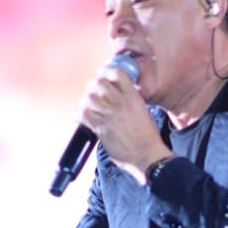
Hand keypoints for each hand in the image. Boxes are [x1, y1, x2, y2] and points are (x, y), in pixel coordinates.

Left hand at [78, 63, 169, 185]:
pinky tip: (82, 117)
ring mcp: (111, 116)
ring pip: (89, 97)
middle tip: (93, 93)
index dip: (106, 71)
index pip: (117, 73)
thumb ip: (130, 101)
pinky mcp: (102, 129)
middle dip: (93, 86)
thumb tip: (118, 95)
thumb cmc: (147, 137)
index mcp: (134, 97)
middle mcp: (122, 103)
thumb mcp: (143, 112)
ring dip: (86, 101)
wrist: (148, 156)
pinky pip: (84, 114)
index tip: (102, 74)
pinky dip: (79, 114)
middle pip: (99, 83)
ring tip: (87, 107)